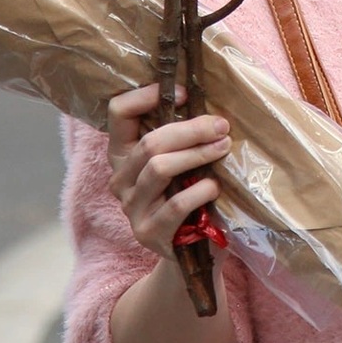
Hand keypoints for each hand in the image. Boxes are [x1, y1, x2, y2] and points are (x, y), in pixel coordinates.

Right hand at [105, 82, 231, 260]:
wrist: (192, 250)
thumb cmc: (189, 192)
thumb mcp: (181, 160)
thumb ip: (181, 136)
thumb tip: (206, 101)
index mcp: (122, 154)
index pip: (118, 113)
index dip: (147, 95)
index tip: (184, 92)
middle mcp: (120, 179)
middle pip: (149, 142)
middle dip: (190, 129)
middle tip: (221, 125)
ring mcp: (131, 208)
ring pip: (159, 168)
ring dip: (197, 154)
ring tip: (223, 148)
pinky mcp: (149, 232)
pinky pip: (176, 205)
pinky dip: (200, 190)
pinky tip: (215, 186)